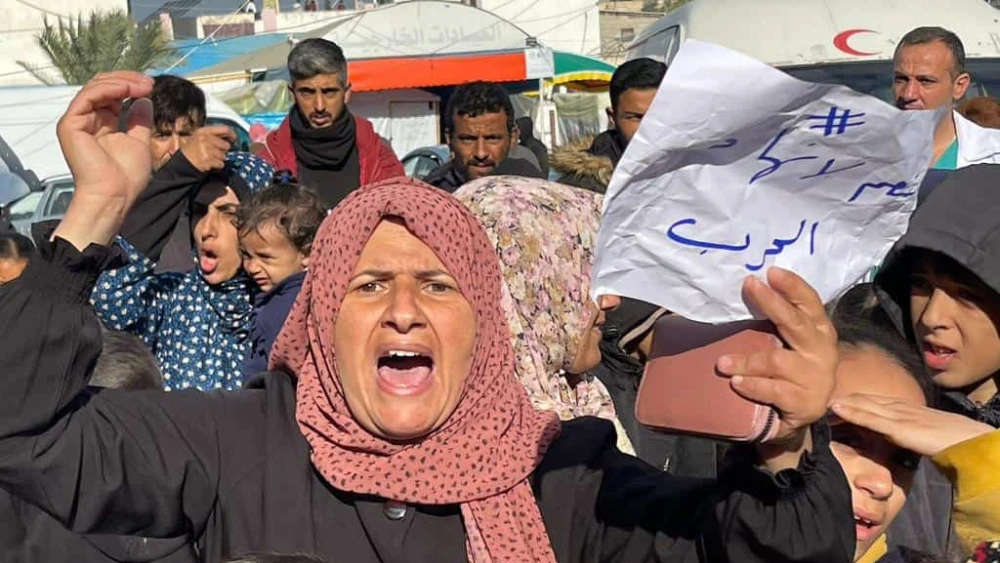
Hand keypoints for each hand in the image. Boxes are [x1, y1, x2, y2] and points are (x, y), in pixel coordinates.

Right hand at [53, 71, 153, 248]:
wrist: (114, 195)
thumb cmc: (126, 177)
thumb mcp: (139, 141)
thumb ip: (139, 120)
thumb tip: (143, 100)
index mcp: (101, 124)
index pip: (111, 94)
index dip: (130, 86)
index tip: (151, 86)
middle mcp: (87, 120)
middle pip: (102, 87)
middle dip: (127, 81)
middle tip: (149, 83)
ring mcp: (76, 121)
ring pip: (95, 88)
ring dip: (122, 82)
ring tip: (143, 85)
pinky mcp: (70, 124)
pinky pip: (88, 97)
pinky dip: (109, 89)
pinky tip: (127, 90)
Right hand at [180, 125, 235, 171]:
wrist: (183, 162)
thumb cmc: (191, 150)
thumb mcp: (199, 136)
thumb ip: (213, 135)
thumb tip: (229, 136)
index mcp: (204, 131)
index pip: (225, 129)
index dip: (232, 134)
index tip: (234, 138)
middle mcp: (206, 139)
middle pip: (226, 145)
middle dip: (223, 150)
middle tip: (214, 152)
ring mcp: (207, 149)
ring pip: (224, 155)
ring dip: (219, 158)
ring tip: (209, 157)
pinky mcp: (209, 160)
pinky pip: (221, 163)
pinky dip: (217, 165)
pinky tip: (209, 162)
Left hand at [716, 269, 837, 467]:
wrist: (806, 412)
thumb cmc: (793, 367)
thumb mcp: (791, 341)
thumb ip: (777, 320)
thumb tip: (747, 288)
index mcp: (819, 330)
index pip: (809, 302)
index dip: (793, 285)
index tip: (771, 271)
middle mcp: (821, 349)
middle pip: (795, 323)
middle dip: (772, 302)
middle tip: (750, 285)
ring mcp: (814, 377)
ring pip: (777, 360)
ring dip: (747, 360)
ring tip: (722, 362)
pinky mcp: (804, 402)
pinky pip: (774, 390)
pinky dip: (753, 385)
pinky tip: (736, 382)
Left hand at [831, 394, 993, 456]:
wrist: (970, 441)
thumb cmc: (949, 441)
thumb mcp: (921, 434)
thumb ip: (904, 433)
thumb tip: (892, 438)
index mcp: (902, 408)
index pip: (870, 401)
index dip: (849, 401)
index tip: (829, 403)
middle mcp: (897, 407)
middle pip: (861, 399)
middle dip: (839, 400)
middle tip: (815, 400)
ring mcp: (898, 415)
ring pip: (862, 405)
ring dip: (839, 404)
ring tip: (818, 403)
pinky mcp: (900, 427)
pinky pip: (871, 418)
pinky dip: (851, 412)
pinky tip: (836, 409)